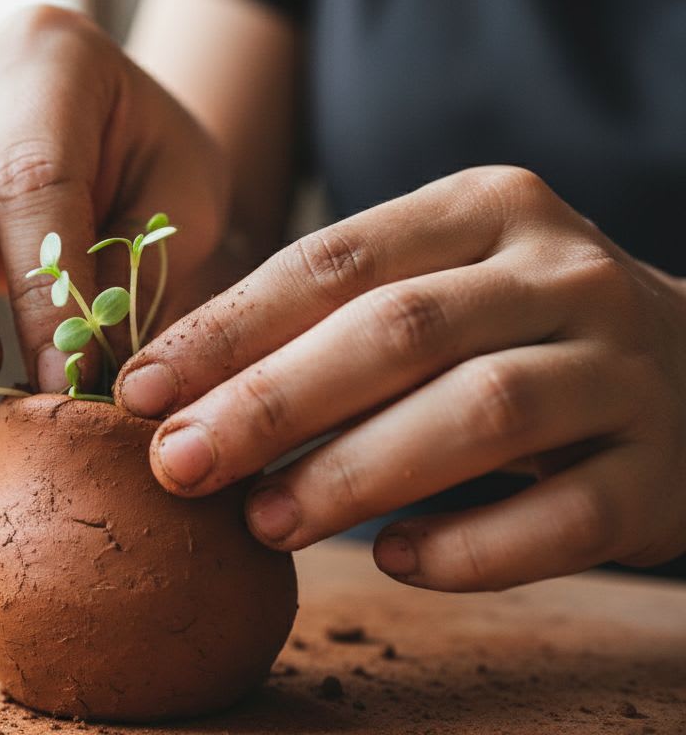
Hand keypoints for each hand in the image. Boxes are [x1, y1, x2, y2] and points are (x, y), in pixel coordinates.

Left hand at [115, 166, 685, 590]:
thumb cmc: (508, 331)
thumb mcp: (430, 289)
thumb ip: (322, 324)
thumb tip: (169, 399)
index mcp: (484, 209)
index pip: (334, 260)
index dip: (227, 328)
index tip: (138, 390)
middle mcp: (562, 272)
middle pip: (399, 331)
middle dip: (271, 402)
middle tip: (178, 464)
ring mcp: (622, 368)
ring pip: (481, 414)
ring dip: (356, 476)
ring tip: (262, 522)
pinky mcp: (660, 470)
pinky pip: (565, 516)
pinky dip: (473, 548)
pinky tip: (396, 562)